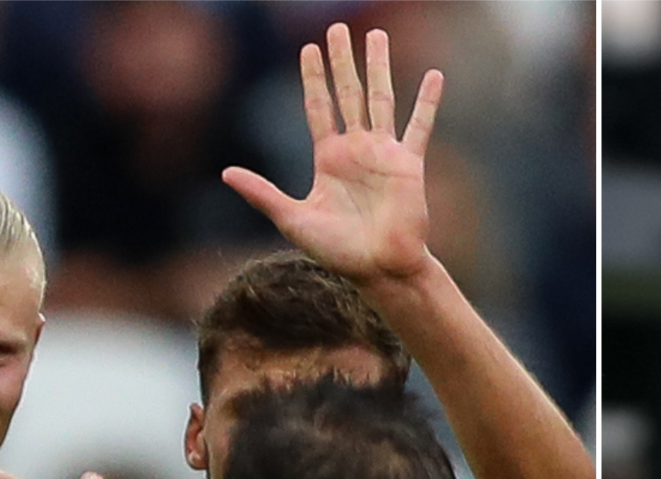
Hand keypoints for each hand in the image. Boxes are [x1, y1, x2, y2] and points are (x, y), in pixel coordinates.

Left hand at [221, 24, 442, 284]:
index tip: (307, 48)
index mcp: (328, 158)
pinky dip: (427, 101)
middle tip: (337, 28)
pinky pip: (419, 126)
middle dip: (341, 61)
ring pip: (380, 98)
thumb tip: (225, 173)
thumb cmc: (338, 252)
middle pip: (347, 93)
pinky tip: (435, 75)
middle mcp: (356, 149)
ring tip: (377, 35)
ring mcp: (383, 154)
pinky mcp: (409, 164)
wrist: (380, 269)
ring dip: (378, 66)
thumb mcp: (293, 219)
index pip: (318, 107)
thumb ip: (262, 193)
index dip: (312, 78)